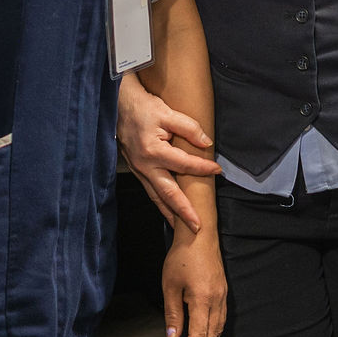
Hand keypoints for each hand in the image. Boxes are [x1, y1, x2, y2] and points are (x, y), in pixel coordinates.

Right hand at [118, 75, 218, 232]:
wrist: (120, 108)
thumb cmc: (144, 109)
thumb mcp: (168, 113)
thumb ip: (189, 128)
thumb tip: (206, 143)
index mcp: (154, 152)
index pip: (184, 165)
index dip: (202, 168)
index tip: (218, 170)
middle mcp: (145, 167)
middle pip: (167, 194)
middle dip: (183, 212)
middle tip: (197, 226)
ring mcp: (139, 171)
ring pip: (157, 197)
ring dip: (170, 213)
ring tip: (183, 228)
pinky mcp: (137, 171)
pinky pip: (150, 192)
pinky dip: (161, 204)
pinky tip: (168, 210)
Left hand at [162, 234, 227, 336]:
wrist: (199, 233)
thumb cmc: (182, 256)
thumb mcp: (170, 285)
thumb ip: (173, 314)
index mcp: (203, 299)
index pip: (199, 336)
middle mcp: (217, 300)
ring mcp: (222, 295)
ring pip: (219, 329)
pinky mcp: (223, 291)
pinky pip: (222, 318)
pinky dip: (215, 333)